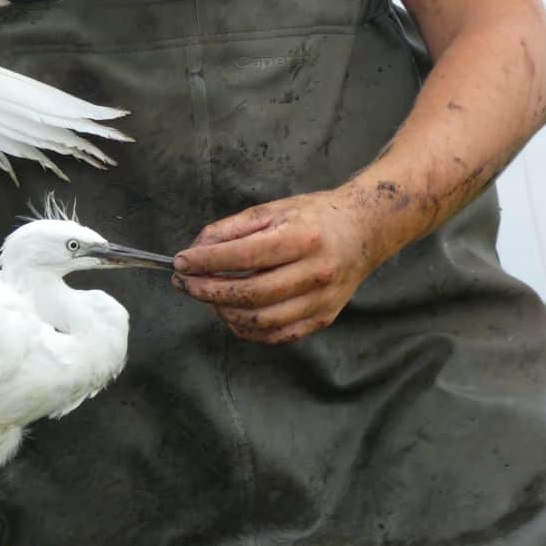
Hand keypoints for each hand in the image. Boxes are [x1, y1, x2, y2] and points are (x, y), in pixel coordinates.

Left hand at [171, 190, 385, 344]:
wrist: (364, 231)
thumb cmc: (314, 217)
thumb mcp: (273, 210)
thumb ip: (232, 229)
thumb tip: (195, 250)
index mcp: (303, 237)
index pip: (244, 255)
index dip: (206, 261)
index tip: (181, 262)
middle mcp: (316, 272)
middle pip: (250, 293)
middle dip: (207, 290)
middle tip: (184, 283)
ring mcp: (322, 300)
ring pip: (260, 319)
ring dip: (223, 311)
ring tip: (206, 296)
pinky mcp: (322, 318)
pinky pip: (276, 335)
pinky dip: (246, 328)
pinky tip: (230, 313)